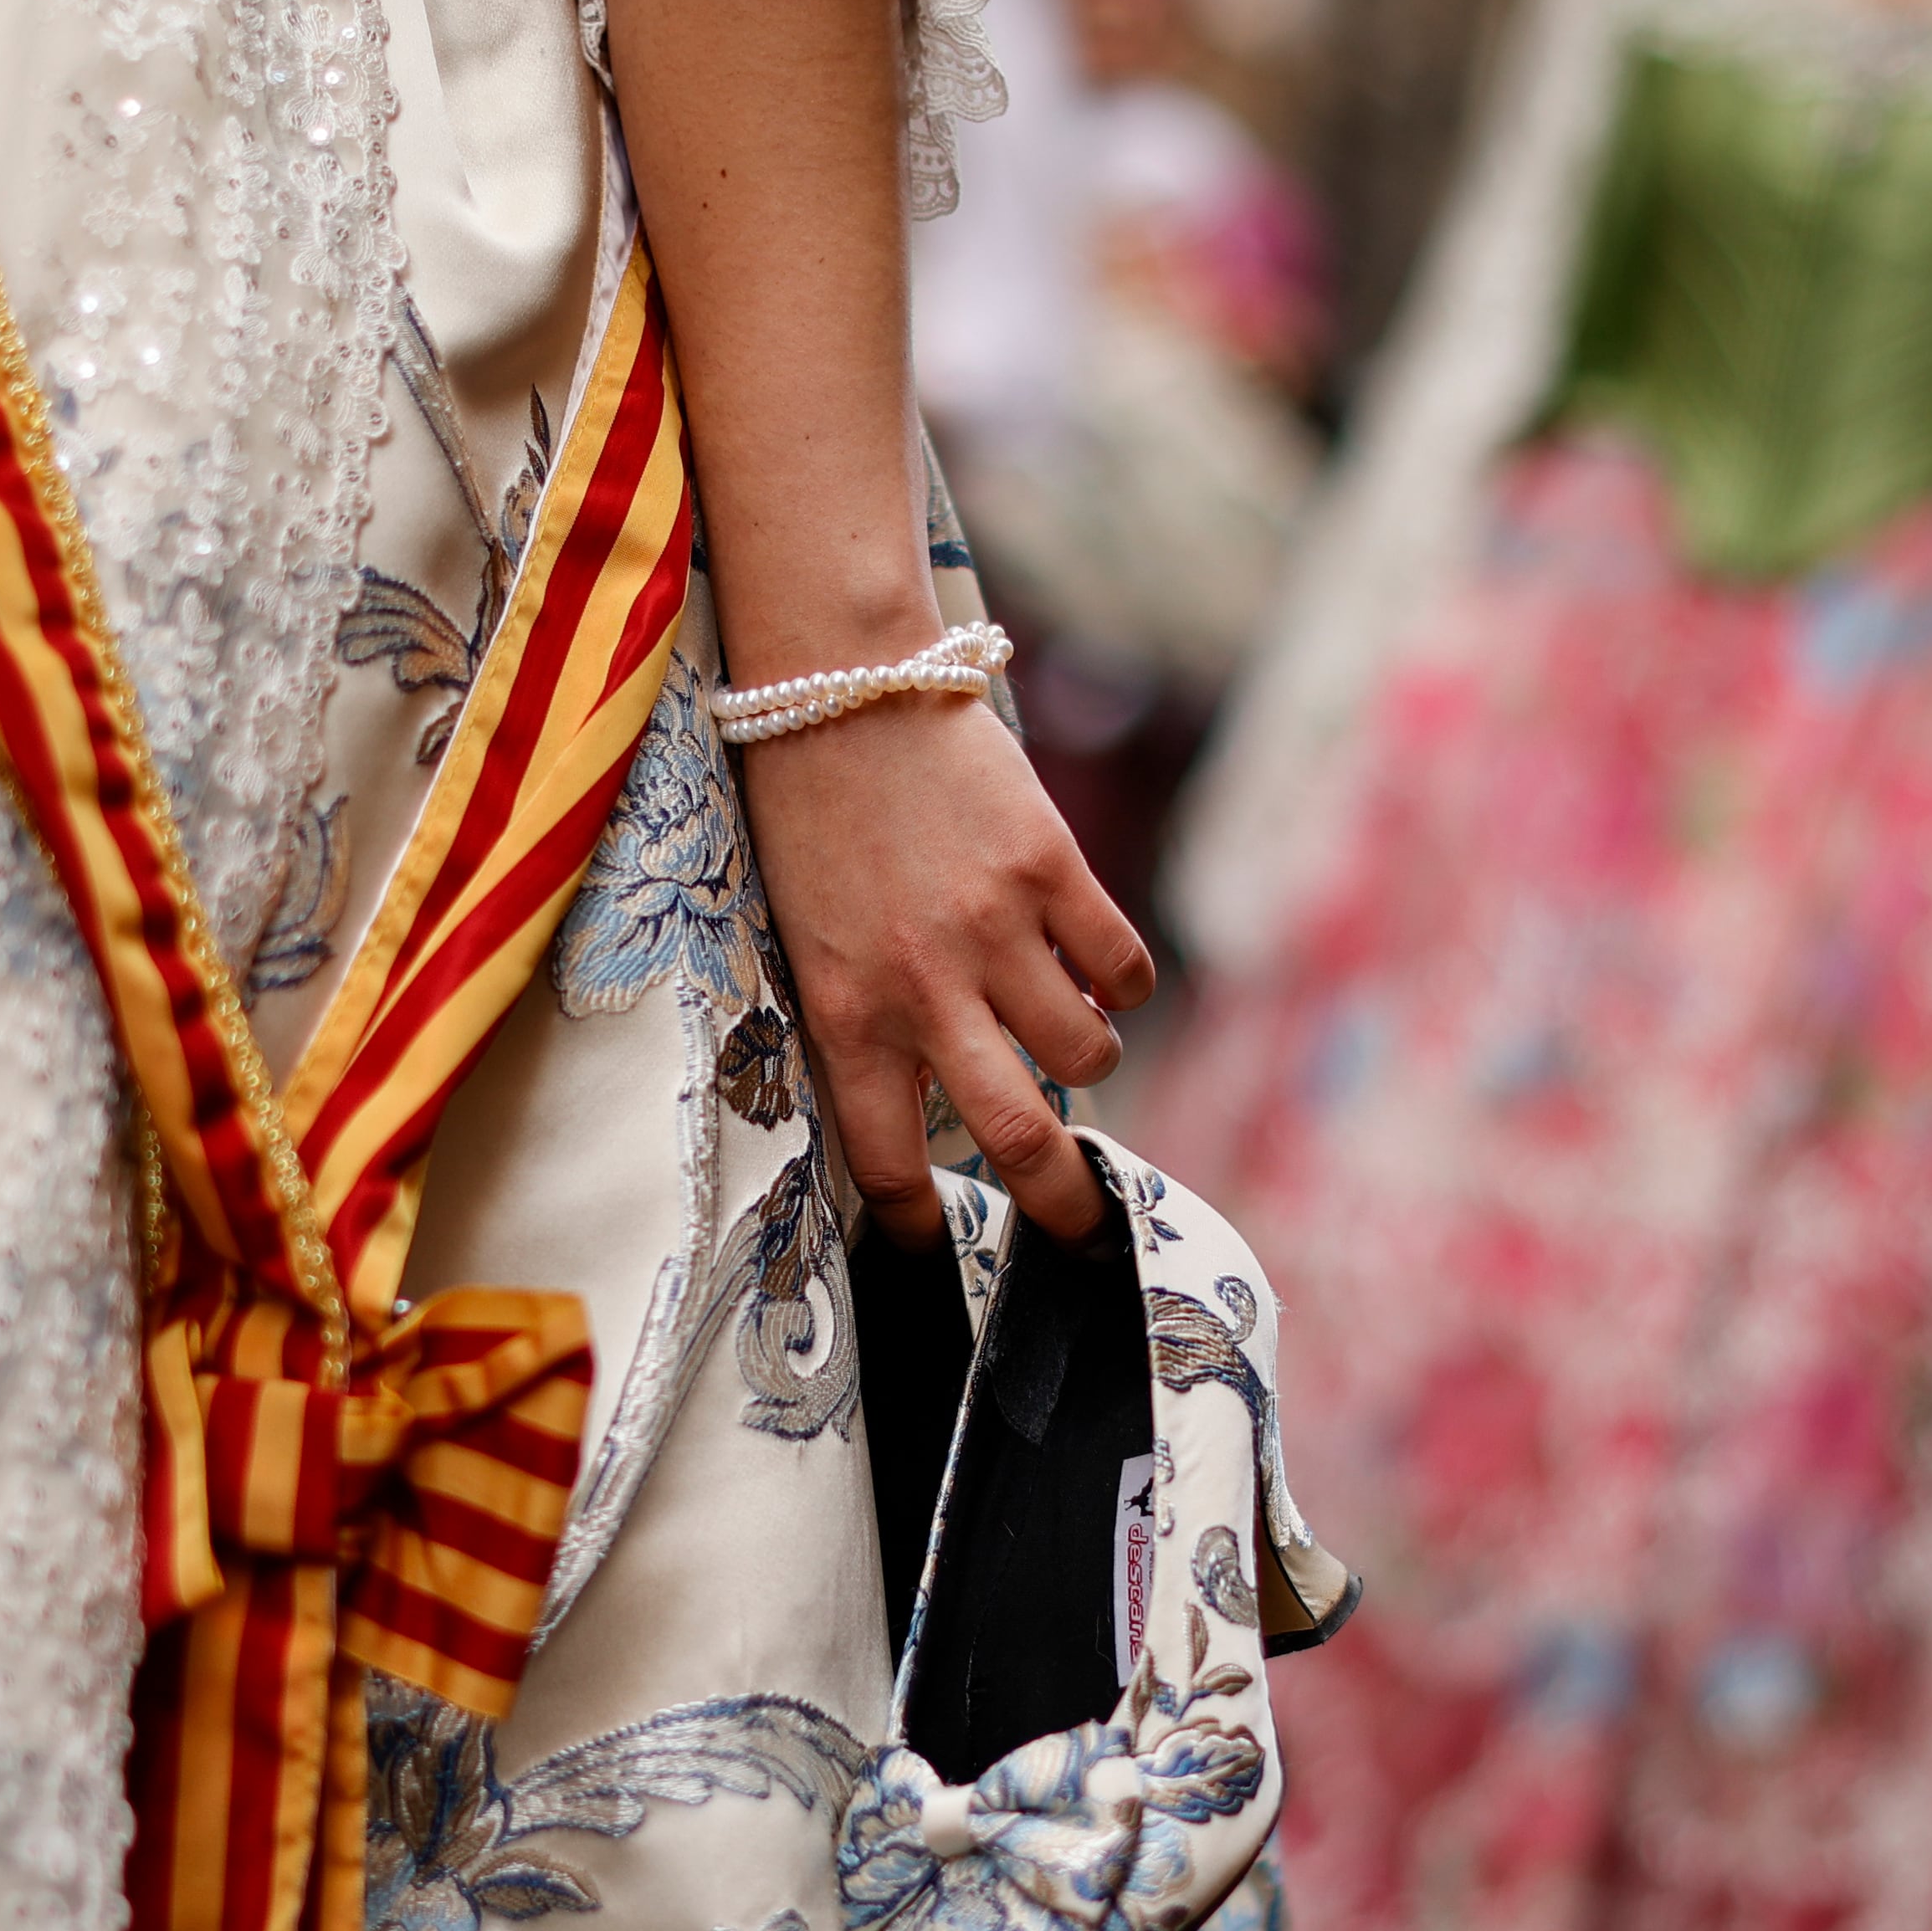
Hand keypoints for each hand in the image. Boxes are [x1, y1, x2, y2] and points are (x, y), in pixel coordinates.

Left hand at [742, 691, 1153, 1245]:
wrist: (838, 687)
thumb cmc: (812, 817)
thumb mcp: (810, 939)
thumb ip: (871, 1017)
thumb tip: (944, 1092)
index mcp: (845, 1014)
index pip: (885, 1160)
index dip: (917, 1221)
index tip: (935, 1244)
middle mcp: (923, 989)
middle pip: (1017, 1137)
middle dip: (1059, 1203)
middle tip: (1080, 1226)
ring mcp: (995, 930)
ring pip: (1086, 1054)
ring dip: (1087, 1059)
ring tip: (1065, 1029)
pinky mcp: (1052, 870)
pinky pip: (1121, 970)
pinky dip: (1120, 985)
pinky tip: (1093, 967)